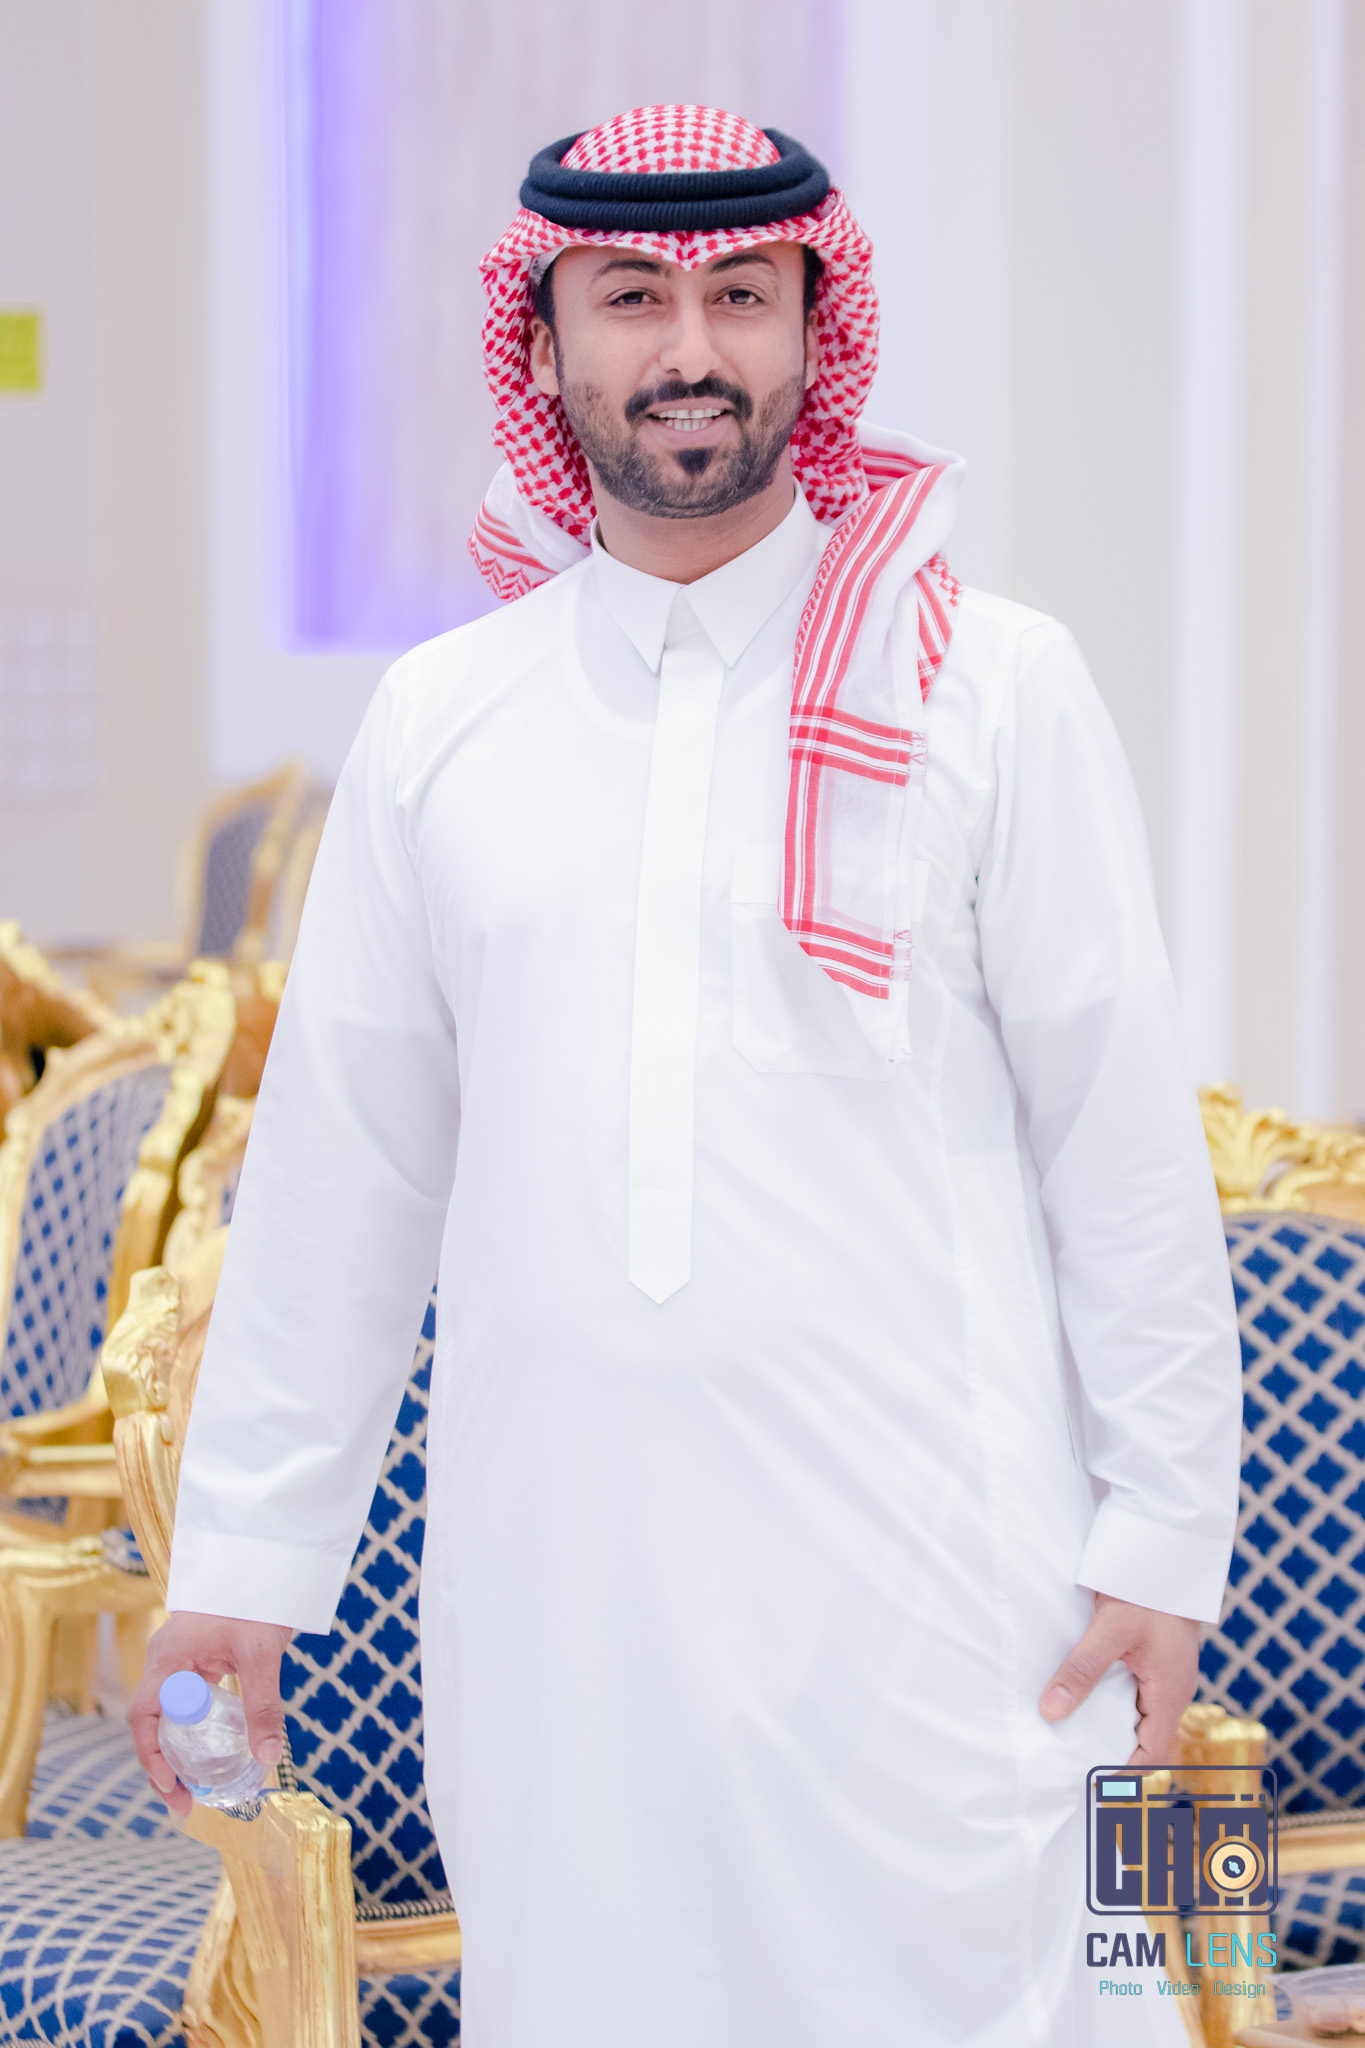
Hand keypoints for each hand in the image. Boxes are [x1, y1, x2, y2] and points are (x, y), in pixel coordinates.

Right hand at [129, 1610, 293, 1815]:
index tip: (171, 1786)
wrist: (265, 1561)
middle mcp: (165, 1661)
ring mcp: (178, 1660)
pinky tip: (208, 1753)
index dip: (151, 1756)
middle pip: (151, 1722)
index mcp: (168, 1658)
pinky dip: (190, 1731)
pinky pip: (184, 1703)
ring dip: (175, 1752)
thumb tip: (267, 1759)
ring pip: (166, 1715)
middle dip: (162, 1766)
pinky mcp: (196, 1660)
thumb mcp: (261, 1654)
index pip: (143, 1715)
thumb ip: (263, 1707)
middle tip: (185, 1804)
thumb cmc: (256, 1599)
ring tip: (194, 1791)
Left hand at [1038, 1593, 1199, 1766]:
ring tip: (1078, 1735)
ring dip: (1116, 1727)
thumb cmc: (1145, 1594)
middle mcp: (1174, 1690)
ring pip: (1143, 1715)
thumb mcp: (1110, 1631)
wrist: (1167, 1557)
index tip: (1091, 1783)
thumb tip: (1051, 1711)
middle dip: (1116, 1753)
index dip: (1124, 1772)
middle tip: (1076, 1763)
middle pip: (1147, 1738)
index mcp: (1169, 1693)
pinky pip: (1141, 1694)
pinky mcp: (1160, 1660)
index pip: (1151, 1752)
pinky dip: (1118, 1703)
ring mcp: (1168, 1675)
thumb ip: (1082, 1670)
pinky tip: (1091, 1698)